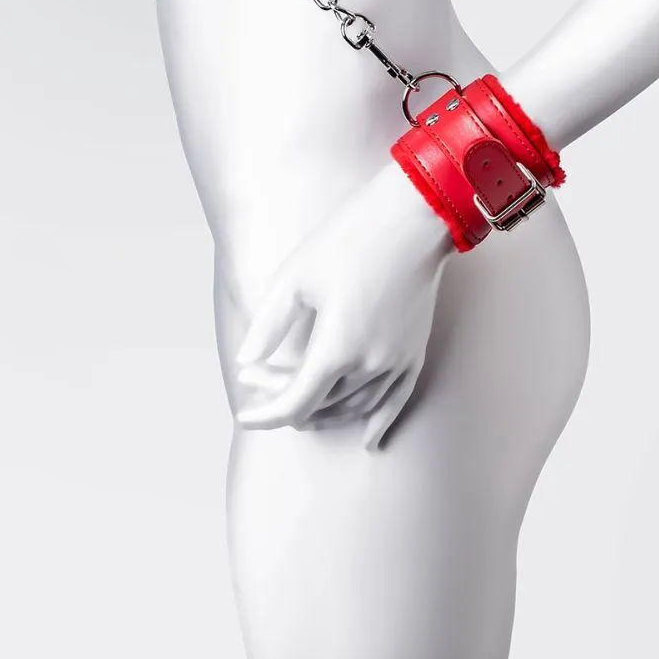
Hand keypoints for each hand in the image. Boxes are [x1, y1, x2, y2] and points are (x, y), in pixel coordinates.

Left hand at [233, 157, 454, 449]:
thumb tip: (245, 361)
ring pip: (354, 408)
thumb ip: (269, 326)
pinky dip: (379, 422)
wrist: (411, 218)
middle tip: (260, 379)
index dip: (265, 413)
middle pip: (321, 405)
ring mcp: (396, 362)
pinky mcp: (414, 352)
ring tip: (299, 403)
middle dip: (285, 401)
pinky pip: (396, 402)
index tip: (244, 413)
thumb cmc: (348, 240)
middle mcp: (369, 366)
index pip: (294, 403)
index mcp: (335, 349)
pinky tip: (368, 439)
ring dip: (324, 412)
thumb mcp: (295, 278)